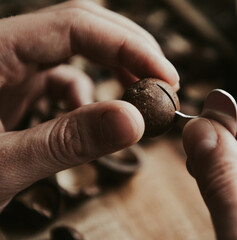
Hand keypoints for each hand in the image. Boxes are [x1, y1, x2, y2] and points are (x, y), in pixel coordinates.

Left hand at [0, 0, 178, 209]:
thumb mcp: (1, 166)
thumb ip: (67, 141)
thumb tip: (135, 122)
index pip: (75, 25)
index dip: (128, 45)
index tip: (165, 75)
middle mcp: (4, 50)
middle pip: (81, 24)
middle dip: (129, 49)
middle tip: (163, 80)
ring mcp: (11, 67)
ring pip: (77, 49)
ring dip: (114, 69)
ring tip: (138, 97)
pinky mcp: (16, 86)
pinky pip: (64, 76)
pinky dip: (90, 93)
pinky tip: (94, 115)